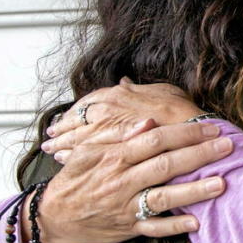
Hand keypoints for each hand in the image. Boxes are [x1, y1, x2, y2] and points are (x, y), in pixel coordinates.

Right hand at [30, 119, 234, 242]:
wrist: (53, 218)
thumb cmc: (75, 180)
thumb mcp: (87, 151)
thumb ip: (118, 136)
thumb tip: (148, 122)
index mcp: (114, 157)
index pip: (155, 140)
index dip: (185, 133)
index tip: (211, 128)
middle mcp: (122, 181)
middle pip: (165, 165)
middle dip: (199, 155)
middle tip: (228, 147)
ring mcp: (125, 207)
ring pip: (163, 198)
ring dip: (194, 191)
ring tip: (221, 183)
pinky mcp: (128, 228)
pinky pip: (154, 229)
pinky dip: (175, 227)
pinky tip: (197, 221)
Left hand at [42, 78, 204, 155]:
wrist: (191, 134)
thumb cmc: (180, 112)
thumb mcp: (162, 90)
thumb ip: (139, 88)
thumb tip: (124, 81)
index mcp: (117, 95)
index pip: (87, 102)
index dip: (76, 111)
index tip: (66, 117)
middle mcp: (105, 111)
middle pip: (74, 120)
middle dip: (61, 128)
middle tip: (50, 135)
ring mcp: (104, 132)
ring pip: (73, 137)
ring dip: (60, 143)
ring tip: (51, 149)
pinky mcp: (106, 152)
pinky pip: (80, 154)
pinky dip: (69, 157)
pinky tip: (63, 160)